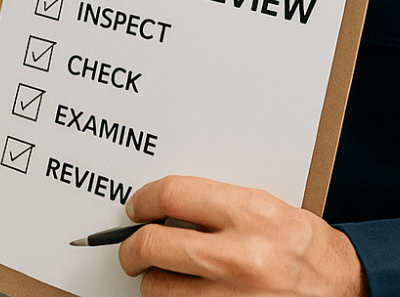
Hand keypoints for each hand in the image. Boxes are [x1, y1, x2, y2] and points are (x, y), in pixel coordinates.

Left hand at [119, 176, 368, 296]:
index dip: (143, 200)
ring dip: (154, 283)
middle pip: (152, 245)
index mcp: (248, 214)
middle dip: (132, 247)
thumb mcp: (265, 209)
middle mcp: (239, 257)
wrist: (351, 291)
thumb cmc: (306, 249)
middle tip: (131, 248)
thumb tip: (162, 205)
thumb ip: (216, 204)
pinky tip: (186, 295)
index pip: (171, 195)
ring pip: (158, 290)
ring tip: (164, 276)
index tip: (136, 207)